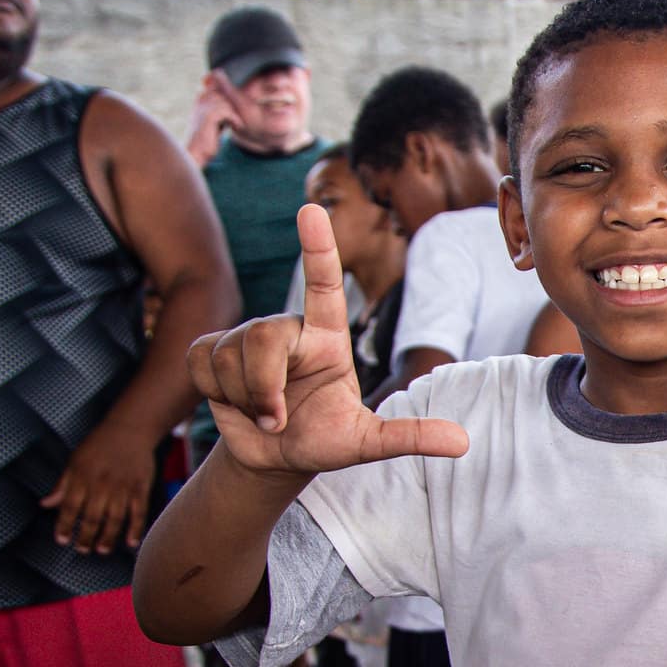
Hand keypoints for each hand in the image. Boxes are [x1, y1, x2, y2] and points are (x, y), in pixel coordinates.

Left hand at [39, 420, 158, 553]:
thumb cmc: (99, 445)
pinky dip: (135, 529)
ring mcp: (122, 487)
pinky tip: (130, 543)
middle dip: (85, 536)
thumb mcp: (74, 461)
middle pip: (92, 517)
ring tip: (102, 550)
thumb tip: (45, 504)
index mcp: (82, 477)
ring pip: (114, 519)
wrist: (129, 429)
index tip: (61, 540)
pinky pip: (138, 512)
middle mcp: (101, 485)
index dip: (64, 525)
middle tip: (82, 549)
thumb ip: (62, 485)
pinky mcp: (140, 488)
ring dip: (108, 537)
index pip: (70, 507)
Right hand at [183, 71, 241, 165]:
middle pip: (224, 95)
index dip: (230, 101)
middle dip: (232, 107)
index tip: (233, 115)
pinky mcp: (209, 116)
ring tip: (236, 124)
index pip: (220, 90)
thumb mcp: (214, 121)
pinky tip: (237, 127)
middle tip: (236, 120)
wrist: (196, 153)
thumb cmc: (207, 139)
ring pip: (227, 103)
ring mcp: (204, 107)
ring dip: (234, 114)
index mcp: (200, 99)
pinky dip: (235, 120)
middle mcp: (200, 100)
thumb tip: (233, 104)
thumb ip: (220, 111)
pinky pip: (228, 112)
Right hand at [187, 205, 468, 475]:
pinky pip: (202, 361)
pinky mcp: (211, 348)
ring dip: (245, 397)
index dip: (318, 249)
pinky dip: (214, 392)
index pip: (323, 286)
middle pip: (265, 336)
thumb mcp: (368, 441)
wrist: (274, 457)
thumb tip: (464, 442)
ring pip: (231, 353)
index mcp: (327, 339)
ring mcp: (247, 336)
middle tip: (277, 420)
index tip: (310, 209)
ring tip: (263, 414)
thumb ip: (411, 436)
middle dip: (265, 386)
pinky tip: (232, 402)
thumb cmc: (323, 439)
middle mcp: (288, 329)